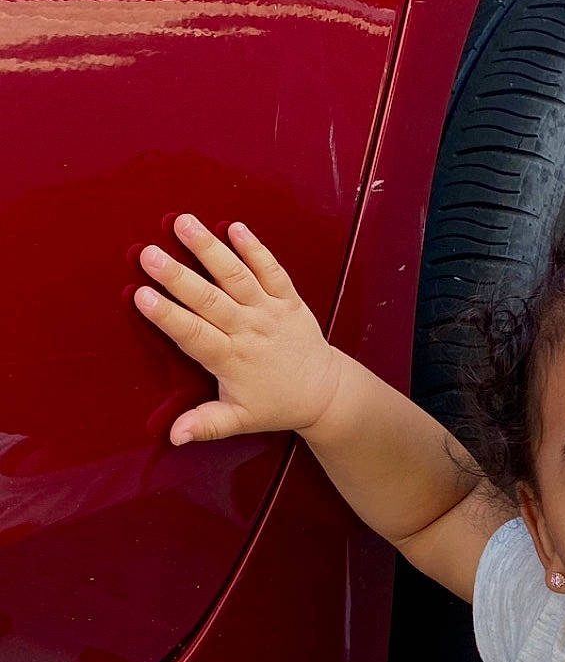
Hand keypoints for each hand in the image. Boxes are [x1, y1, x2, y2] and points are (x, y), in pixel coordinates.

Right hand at [134, 214, 342, 443]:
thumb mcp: (239, 419)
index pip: (194, 335)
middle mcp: (250, 332)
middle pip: (210, 301)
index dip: (168, 316)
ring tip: (183, 223)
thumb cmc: (275, 405)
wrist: (325, 393)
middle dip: (178, 277)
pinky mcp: (290, 300)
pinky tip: (235, 226)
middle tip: (148, 254)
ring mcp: (271, 312)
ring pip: (238, 278)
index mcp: (232, 361)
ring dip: (210, 249)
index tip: (141, 296)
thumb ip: (206, 425)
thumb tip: (173, 437)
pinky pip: (273, 271)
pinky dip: (256, 249)